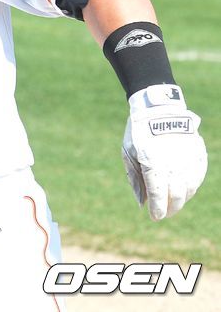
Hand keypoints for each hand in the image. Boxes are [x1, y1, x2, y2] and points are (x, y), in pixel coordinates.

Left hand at [122, 84, 206, 220]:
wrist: (158, 108)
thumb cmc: (138, 131)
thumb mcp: (128, 152)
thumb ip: (135, 178)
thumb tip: (142, 202)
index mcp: (153, 165)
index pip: (159, 196)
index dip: (158, 209)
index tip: (155, 217)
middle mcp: (173, 165)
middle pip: (177, 196)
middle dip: (171, 208)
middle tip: (164, 213)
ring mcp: (187, 159)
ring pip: (189, 188)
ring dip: (182, 199)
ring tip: (173, 203)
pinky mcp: (197, 154)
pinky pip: (197, 176)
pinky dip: (192, 186)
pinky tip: (185, 189)